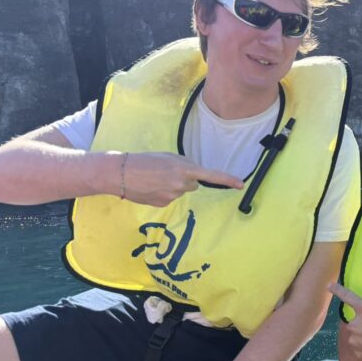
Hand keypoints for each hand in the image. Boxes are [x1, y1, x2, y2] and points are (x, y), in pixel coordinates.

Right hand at [120, 152, 243, 205]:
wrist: (121, 174)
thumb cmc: (145, 161)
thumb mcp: (168, 156)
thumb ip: (185, 163)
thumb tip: (194, 174)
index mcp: (184, 169)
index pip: (211, 175)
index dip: (227, 180)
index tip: (240, 185)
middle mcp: (181, 184)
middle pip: (194, 184)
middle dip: (185, 179)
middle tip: (167, 172)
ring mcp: (173, 196)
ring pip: (181, 191)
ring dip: (174, 185)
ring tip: (156, 178)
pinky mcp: (164, 204)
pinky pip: (171, 198)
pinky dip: (164, 193)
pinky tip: (151, 187)